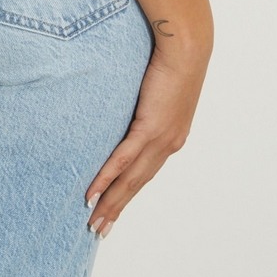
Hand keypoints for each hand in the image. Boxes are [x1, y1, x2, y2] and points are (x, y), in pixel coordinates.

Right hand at [84, 41, 210, 237]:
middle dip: (117, 208)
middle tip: (99, 229)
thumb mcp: (160, 88)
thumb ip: (147, 102)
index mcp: (171, 138)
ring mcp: (159, 139)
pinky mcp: (149, 128)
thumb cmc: (173, 58)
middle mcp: (167, 145)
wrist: (185, 47)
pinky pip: (123, 159)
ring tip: (94, 221)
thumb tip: (130, 103)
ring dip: (111, 202)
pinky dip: (106, 178)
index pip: (145, 172)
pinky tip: (92, 193)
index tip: (114, 209)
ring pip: (130, 180)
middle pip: (137, 184)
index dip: (128, 192)